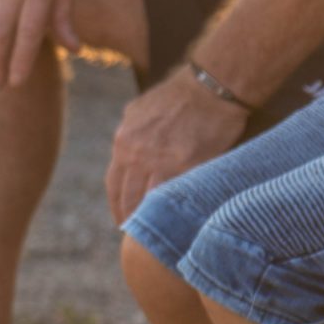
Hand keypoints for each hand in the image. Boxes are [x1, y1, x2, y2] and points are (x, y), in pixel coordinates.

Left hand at [106, 68, 246, 225]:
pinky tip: (180, 220)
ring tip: (160, 235)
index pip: (114, 186)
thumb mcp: (139, 109)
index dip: (118, 207)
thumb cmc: (178, 94)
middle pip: (129, 199)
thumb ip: (128, 134)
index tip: (124, 220)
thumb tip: (124, 152)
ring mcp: (162, 161)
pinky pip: (178, 195)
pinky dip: (176, 210)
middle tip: (140, 236)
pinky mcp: (188, 166)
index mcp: (123, 142)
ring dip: (155, 220)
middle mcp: (137, 155)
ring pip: (151, 202)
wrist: (209, 86)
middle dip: (134, 219)